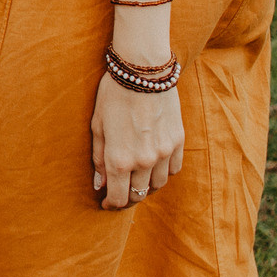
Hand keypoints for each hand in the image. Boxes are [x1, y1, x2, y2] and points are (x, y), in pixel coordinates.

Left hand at [90, 71, 183, 209]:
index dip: (110, 205)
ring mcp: (164, 152)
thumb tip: (100, 184)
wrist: (143, 71)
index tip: (106, 203)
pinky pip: (173, 169)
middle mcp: (144, 161)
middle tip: (119, 193)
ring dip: (146, 187)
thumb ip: (99, 158)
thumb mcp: (97, 126)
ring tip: (136, 180)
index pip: (118, 197)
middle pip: (138, 195)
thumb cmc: (113, 95)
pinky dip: (163, 173)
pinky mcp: (178, 142)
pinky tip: (153, 167)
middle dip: (127, 198)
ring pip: (157, 185)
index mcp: (119, 159)